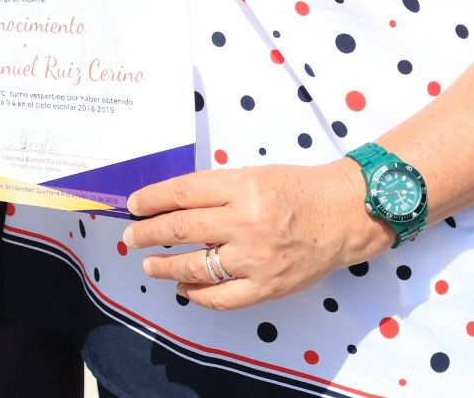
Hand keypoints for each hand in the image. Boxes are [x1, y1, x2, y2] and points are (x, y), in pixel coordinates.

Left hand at [122, 160, 386, 308]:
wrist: (343, 214)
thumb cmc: (298, 189)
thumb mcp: (255, 174)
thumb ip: (218, 189)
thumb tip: (175, 204)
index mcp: (242, 185)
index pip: (184, 193)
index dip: (153, 199)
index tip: (134, 204)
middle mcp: (246, 221)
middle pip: (182, 228)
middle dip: (149, 233)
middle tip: (130, 235)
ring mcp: (256, 257)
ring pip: (196, 267)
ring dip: (166, 267)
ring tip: (149, 265)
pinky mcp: (267, 286)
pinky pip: (222, 297)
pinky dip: (198, 295)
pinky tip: (184, 289)